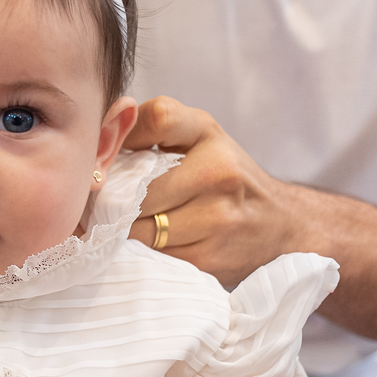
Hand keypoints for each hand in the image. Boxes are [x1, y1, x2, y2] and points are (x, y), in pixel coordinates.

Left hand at [124, 97, 304, 286]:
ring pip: (138, 227)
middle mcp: (218, 171)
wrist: (278, 224)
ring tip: (129, 222)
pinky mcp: (208, 258)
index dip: (124, 137)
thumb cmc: (223, 174)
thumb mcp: (197, 136)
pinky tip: (152, 242)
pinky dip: (143, 251)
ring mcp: (216, 218)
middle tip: (108, 201)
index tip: (113, 156)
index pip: (157, 118)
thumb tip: (98, 134)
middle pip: (136, 188)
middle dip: (115, 198)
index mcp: (209, 133)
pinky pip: (152, 256)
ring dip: (125, 229)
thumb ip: (149, 126)